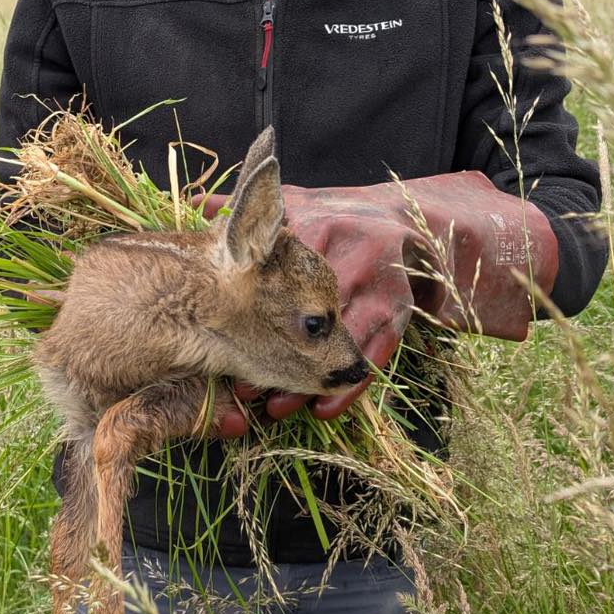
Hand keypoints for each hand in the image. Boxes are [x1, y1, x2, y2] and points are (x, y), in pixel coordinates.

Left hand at [200, 171, 558, 430]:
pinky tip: (323, 410)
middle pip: (306, 318)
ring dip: (307, 384)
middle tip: (244, 390)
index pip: (276, 278)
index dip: (245, 315)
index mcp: (316, 228)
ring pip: (338, 345)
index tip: (221, 344)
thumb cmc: (340, 217)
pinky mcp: (399, 310)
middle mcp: (348, 255)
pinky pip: (374, 356)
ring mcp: (377, 285)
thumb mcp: (299, 202)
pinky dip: (349, 389)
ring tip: (277, 409)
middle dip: (272, 360)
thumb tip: (203, 205)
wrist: (410, 219)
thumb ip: (249, 205)